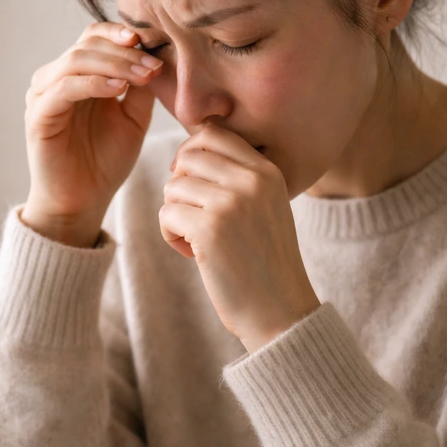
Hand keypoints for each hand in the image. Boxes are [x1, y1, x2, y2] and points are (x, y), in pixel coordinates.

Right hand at [22, 22, 163, 244]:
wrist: (83, 202)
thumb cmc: (105, 162)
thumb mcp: (133, 119)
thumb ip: (140, 87)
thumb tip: (156, 54)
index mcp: (78, 75)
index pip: (94, 37)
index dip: (121, 33)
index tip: (153, 41)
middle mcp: (56, 79)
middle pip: (86, 44)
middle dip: (124, 51)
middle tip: (153, 65)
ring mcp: (44, 95)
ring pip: (75, 60)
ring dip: (113, 64)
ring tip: (142, 75)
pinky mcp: (39, 116)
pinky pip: (64, 88)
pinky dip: (93, 83)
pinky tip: (118, 89)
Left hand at [160, 123, 320, 352]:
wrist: (281, 312)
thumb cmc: (264, 261)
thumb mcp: (264, 207)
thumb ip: (237, 177)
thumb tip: (186, 152)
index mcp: (267, 171)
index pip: (213, 133)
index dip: (191, 154)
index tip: (192, 184)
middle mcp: (252, 180)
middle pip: (188, 157)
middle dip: (180, 185)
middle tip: (193, 216)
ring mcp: (231, 203)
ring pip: (173, 187)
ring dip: (175, 214)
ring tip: (197, 240)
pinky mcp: (210, 229)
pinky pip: (166, 214)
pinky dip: (170, 235)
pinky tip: (193, 254)